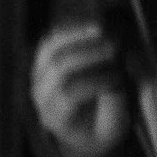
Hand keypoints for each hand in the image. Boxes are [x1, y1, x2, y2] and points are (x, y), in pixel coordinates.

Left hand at [29, 21, 133, 156]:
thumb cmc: (100, 130)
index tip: (119, 76)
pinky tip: (92, 26)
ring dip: (77, 35)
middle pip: (58, 67)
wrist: (81, 127)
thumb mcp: (112, 129)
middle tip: (114, 48)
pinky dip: (71, 29)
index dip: (94, 81)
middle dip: (88, 54)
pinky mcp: (42, 57)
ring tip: (102, 30)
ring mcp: (37, 73)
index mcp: (55, 117)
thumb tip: (116, 79)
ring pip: (51, 47)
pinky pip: (53, 38)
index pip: (69, 94)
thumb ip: (114, 107)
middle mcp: (40, 94)